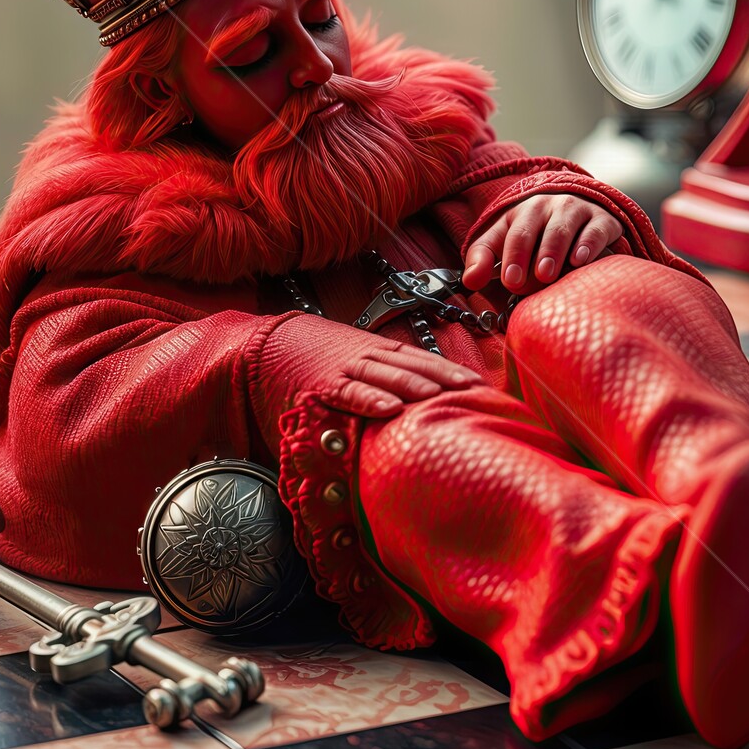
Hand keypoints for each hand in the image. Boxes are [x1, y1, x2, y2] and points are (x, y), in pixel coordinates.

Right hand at [327, 343, 481, 418]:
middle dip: (444, 375)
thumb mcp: (355, 359)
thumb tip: (416, 401)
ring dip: (413, 384)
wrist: (270, 340)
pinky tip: (389, 409)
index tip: (478, 383)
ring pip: (386, 374)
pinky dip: (369, 399)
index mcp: (378, 350)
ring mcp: (346, 368)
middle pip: (412, 363)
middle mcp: (368, 355)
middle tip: (473, 390)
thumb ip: (382, 375)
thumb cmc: (317, 356)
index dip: (450, 369)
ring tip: (439, 395)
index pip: (422, 358)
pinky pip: (349, 392)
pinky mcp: (323, 385)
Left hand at [461, 195, 622, 294]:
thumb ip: (482, 260)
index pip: (512, 233)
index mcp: (519, 213)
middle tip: (534, 277)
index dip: (511, 256)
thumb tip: (470, 282)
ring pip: (563, 228)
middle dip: (532, 253)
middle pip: (536, 228)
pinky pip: (595, 230)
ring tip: (549, 273)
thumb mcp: (502, 241)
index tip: (511, 280)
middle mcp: (546, 206)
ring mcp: (575, 210)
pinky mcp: (601, 220)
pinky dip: (587, 244)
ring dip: (555, 250)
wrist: (577, 209)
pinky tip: (580, 260)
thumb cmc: (533, 234)